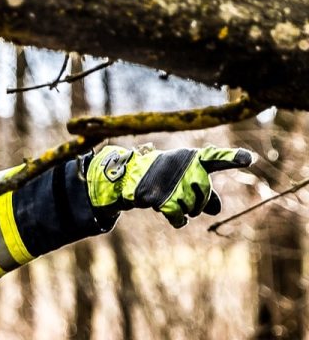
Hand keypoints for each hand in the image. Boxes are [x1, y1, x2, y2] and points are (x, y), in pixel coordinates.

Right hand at [86, 145, 254, 227]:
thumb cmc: (165, 175)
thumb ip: (206, 191)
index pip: (215, 157)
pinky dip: (177, 220)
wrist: (130, 176)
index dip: (232, 158)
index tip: (248, 159)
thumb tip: (216, 211)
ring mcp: (172, 184)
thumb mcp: (186, 177)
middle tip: (180, 193)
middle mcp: (184, 169)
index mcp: (192, 158)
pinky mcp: (160, 199)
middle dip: (197, 200)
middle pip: (205, 195)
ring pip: (193, 209)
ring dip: (183, 209)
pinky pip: (180, 219)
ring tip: (169, 197)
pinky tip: (170, 212)